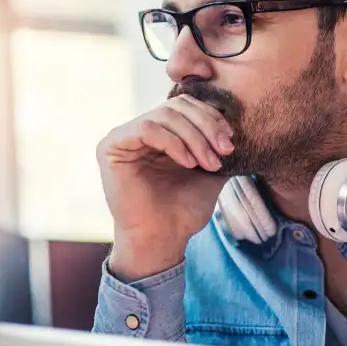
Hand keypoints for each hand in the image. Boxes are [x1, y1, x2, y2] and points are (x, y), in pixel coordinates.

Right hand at [97, 94, 234, 281]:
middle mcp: (139, 131)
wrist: (163, 240)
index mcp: (161, 133)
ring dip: (194, 137)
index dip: (211, 117)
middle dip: (206, 126)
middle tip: (225, 150)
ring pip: (164, 115)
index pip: (186, 106)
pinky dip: (173, 142)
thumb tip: (234, 122)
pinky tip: (188, 162)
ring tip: (208, 163)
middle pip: (177, 106)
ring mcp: (123, 137)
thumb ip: (217, 143)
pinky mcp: (111, 146)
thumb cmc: (183, 210)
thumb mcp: (210, 170)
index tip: (230, 141)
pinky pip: (146, 129)